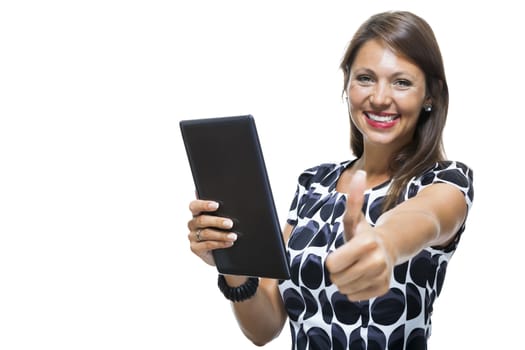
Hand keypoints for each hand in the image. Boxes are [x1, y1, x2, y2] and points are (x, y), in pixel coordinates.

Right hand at [187, 199, 237, 265]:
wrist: (222, 251)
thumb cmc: (223, 230)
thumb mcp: (223, 221)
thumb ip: (223, 213)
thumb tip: (232, 209)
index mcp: (197, 212)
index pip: (195, 206)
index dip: (204, 205)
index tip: (216, 205)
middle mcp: (193, 223)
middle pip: (202, 220)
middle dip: (217, 221)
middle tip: (230, 224)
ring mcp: (192, 236)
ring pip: (206, 233)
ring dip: (221, 235)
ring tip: (233, 236)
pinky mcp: (195, 248)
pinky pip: (207, 245)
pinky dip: (219, 244)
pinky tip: (229, 243)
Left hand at [325, 170, 393, 300]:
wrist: (388, 248)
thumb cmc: (363, 232)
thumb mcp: (355, 217)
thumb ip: (353, 199)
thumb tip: (359, 172)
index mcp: (367, 243)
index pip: (332, 264)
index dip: (332, 259)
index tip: (340, 252)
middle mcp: (377, 261)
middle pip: (337, 278)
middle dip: (337, 271)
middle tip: (346, 261)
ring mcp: (382, 276)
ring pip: (345, 289)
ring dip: (344, 281)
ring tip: (353, 268)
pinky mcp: (383, 289)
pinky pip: (354, 297)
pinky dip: (353, 289)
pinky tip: (360, 277)